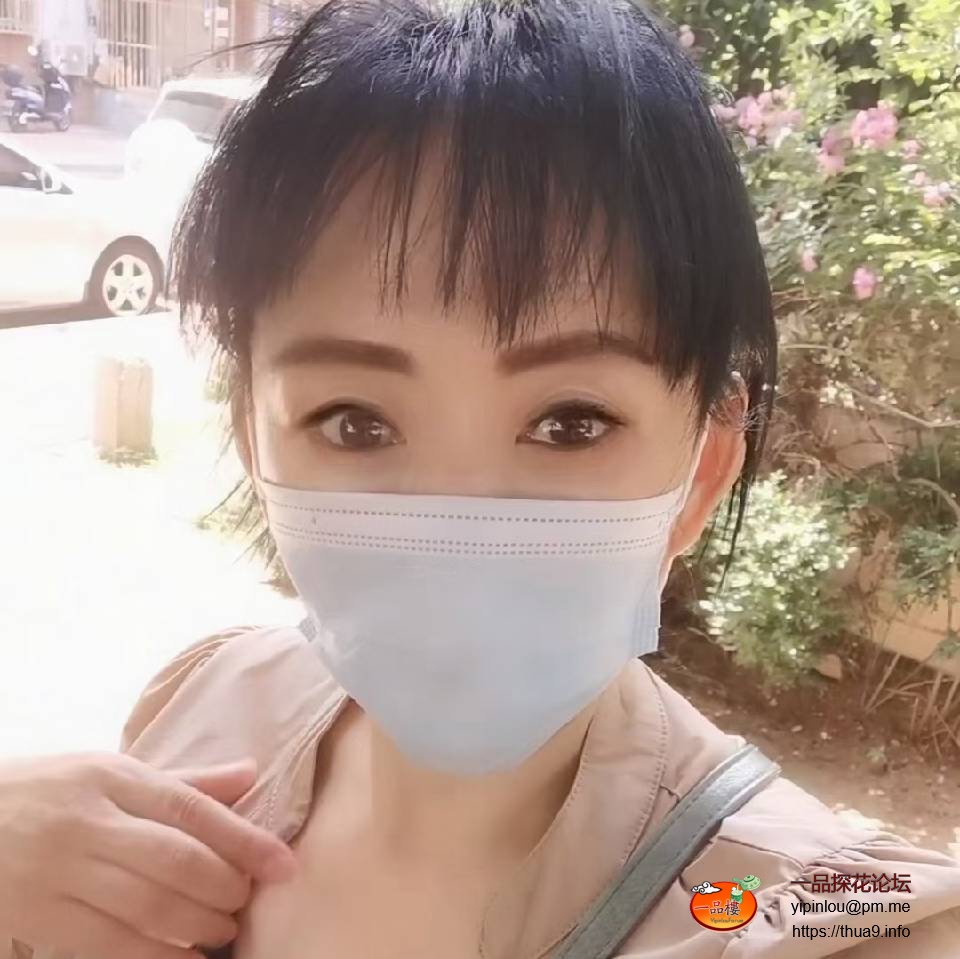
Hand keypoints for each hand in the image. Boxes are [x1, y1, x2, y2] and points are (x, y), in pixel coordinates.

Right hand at [0, 752, 297, 958]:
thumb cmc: (50, 792)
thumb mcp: (110, 772)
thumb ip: (182, 782)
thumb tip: (251, 773)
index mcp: (114, 777)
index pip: (193, 809)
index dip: (245, 839)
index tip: (283, 865)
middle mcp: (89, 821)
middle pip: (176, 859)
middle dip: (224, 886)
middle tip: (246, 901)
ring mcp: (59, 870)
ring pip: (145, 905)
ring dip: (197, 924)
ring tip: (223, 930)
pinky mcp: (36, 914)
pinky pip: (106, 943)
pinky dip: (153, 956)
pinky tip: (182, 958)